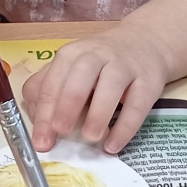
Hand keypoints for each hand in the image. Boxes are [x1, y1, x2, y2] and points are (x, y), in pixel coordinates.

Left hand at [22, 25, 171, 155]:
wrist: (146, 42)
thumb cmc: (100, 63)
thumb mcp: (72, 68)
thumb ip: (50, 89)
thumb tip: (38, 121)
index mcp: (72, 54)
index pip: (52, 82)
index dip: (44, 112)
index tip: (40, 140)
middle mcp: (97, 55)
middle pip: (79, 77)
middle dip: (67, 105)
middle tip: (60, 132)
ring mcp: (125, 66)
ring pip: (111, 86)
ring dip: (99, 113)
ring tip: (90, 138)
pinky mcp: (149, 80)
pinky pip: (138, 104)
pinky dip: (125, 126)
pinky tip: (113, 144)